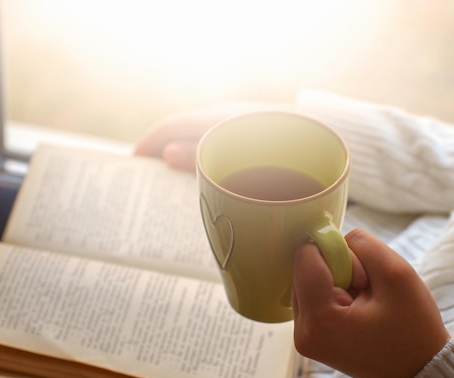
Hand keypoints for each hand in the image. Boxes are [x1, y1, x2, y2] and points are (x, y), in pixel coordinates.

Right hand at [134, 102, 290, 171]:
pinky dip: (206, 158)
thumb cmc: (280, 147)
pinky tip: (213, 178)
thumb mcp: (236, 159)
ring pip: (201, 138)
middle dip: (163, 152)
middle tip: (152, 179)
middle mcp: (222, 118)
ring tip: (178, 183)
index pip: (168, 128)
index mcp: (214, 121)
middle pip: (182, 132)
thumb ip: (202, 159)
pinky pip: (220, 143)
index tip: (133, 164)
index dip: (147, 144)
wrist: (320, 132)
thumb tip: (166, 155)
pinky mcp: (251, 134)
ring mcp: (237, 125)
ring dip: (185, 156)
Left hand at [291, 228, 449, 377]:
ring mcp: (303, 338)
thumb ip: (362, 245)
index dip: (336, 252)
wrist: (421, 371)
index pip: (305, 257)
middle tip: (368, 291)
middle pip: (304, 269)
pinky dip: (335, 294)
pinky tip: (358, 309)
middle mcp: (301, 332)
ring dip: (337, 281)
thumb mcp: (397, 274)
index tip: (365, 275)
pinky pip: (313, 296)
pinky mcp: (310, 338)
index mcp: (318, 320)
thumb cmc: (414, 328)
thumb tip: (332, 236)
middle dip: (337, 269)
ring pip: (308, 281)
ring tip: (365, 302)